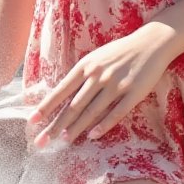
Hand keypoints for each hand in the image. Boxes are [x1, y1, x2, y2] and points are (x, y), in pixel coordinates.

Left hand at [28, 22, 175, 146]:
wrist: (151, 43)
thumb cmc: (120, 52)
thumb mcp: (96, 57)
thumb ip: (81, 75)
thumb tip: (62, 96)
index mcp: (86, 65)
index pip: (61, 90)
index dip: (46, 107)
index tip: (32, 120)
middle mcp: (98, 75)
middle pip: (73, 105)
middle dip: (56, 125)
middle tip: (42, 141)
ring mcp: (116, 84)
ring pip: (91, 111)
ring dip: (76, 128)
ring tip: (63, 141)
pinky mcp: (133, 92)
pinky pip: (116, 113)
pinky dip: (103, 126)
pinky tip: (92, 136)